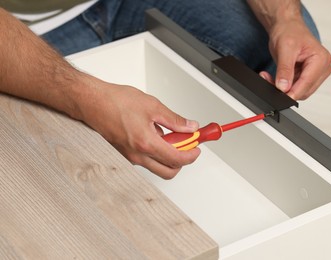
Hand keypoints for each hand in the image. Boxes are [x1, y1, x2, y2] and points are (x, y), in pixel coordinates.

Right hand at [77, 77, 200, 178]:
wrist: (91, 102)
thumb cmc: (115, 102)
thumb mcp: (153, 106)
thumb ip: (175, 120)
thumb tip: (190, 127)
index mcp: (146, 144)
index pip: (177, 159)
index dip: (192, 155)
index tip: (197, 147)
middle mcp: (137, 156)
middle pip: (168, 171)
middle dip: (182, 160)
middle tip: (186, 144)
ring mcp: (129, 158)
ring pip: (157, 166)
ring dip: (167, 154)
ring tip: (166, 132)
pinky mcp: (124, 155)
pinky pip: (145, 159)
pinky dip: (155, 151)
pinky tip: (152, 133)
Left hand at [259, 18, 330, 99]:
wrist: (287, 27)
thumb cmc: (290, 31)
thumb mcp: (285, 49)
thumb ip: (285, 70)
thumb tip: (284, 87)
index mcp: (321, 59)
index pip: (307, 83)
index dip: (293, 92)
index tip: (280, 96)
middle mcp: (322, 68)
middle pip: (304, 90)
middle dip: (286, 89)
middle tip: (268, 80)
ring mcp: (315, 73)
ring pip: (298, 91)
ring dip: (283, 88)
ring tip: (269, 77)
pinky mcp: (307, 76)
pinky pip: (295, 87)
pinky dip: (283, 85)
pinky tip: (274, 78)